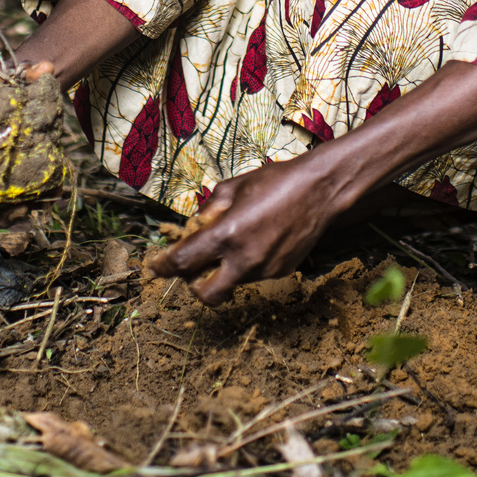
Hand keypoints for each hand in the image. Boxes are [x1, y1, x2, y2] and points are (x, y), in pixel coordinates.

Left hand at [145, 157, 353, 304]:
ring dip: (224, 269)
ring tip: (236, 239)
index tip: (156, 266)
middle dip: (193, 285)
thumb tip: (193, 226)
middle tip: (193, 267)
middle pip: (206, 294)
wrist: (320, 190)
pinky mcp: (281, 272)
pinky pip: (255, 276)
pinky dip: (247, 264)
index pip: (183, 263)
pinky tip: (258, 240)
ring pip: (232, 283)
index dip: (164, 267)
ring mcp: (265, 270)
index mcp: (226, 235)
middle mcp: (244, 259)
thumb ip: (208, 210)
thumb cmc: (276, 181)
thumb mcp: (233, 187)